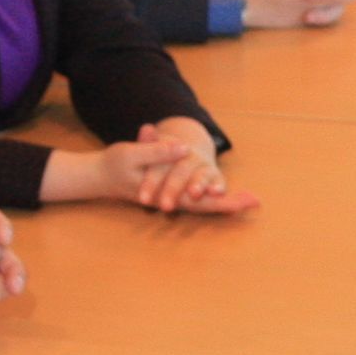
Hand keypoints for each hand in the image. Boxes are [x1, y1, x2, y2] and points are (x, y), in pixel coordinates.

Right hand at [46, 115, 256, 215]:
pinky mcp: (171, 191)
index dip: (223, 201)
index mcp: (165, 193)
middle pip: (206, 205)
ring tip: (251, 200)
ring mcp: (172, 197)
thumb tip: (183, 149)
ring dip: (226, 201)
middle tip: (255, 201)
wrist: (100, 176)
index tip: (245, 201)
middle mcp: (171, 199)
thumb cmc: (114, 165)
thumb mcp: (133, 154)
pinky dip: (213, 194)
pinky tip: (227, 194)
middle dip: (231, 204)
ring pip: (203, 202)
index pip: (199, 200)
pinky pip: (195, 196)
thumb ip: (157, 153)